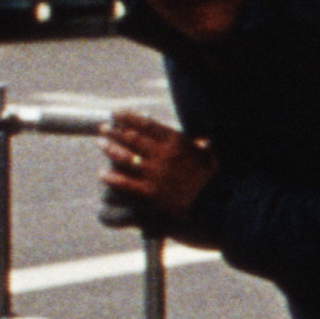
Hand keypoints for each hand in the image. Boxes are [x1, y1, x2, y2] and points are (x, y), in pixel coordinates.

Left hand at [99, 109, 216, 224]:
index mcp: (177, 141)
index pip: (146, 124)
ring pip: (125, 157)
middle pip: (132, 138)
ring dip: (110, 148)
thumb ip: (201, 145)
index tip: (116, 114)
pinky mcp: (151, 193)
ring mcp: (155, 173)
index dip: (128, 117)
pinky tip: (103, 174)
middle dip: (114, 131)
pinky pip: (125, 183)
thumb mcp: (211, 155)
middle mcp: (163, 154)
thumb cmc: (217, 179)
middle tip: (103, 128)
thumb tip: (201, 141)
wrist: (217, 204)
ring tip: (101, 143)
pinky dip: (112, 178)